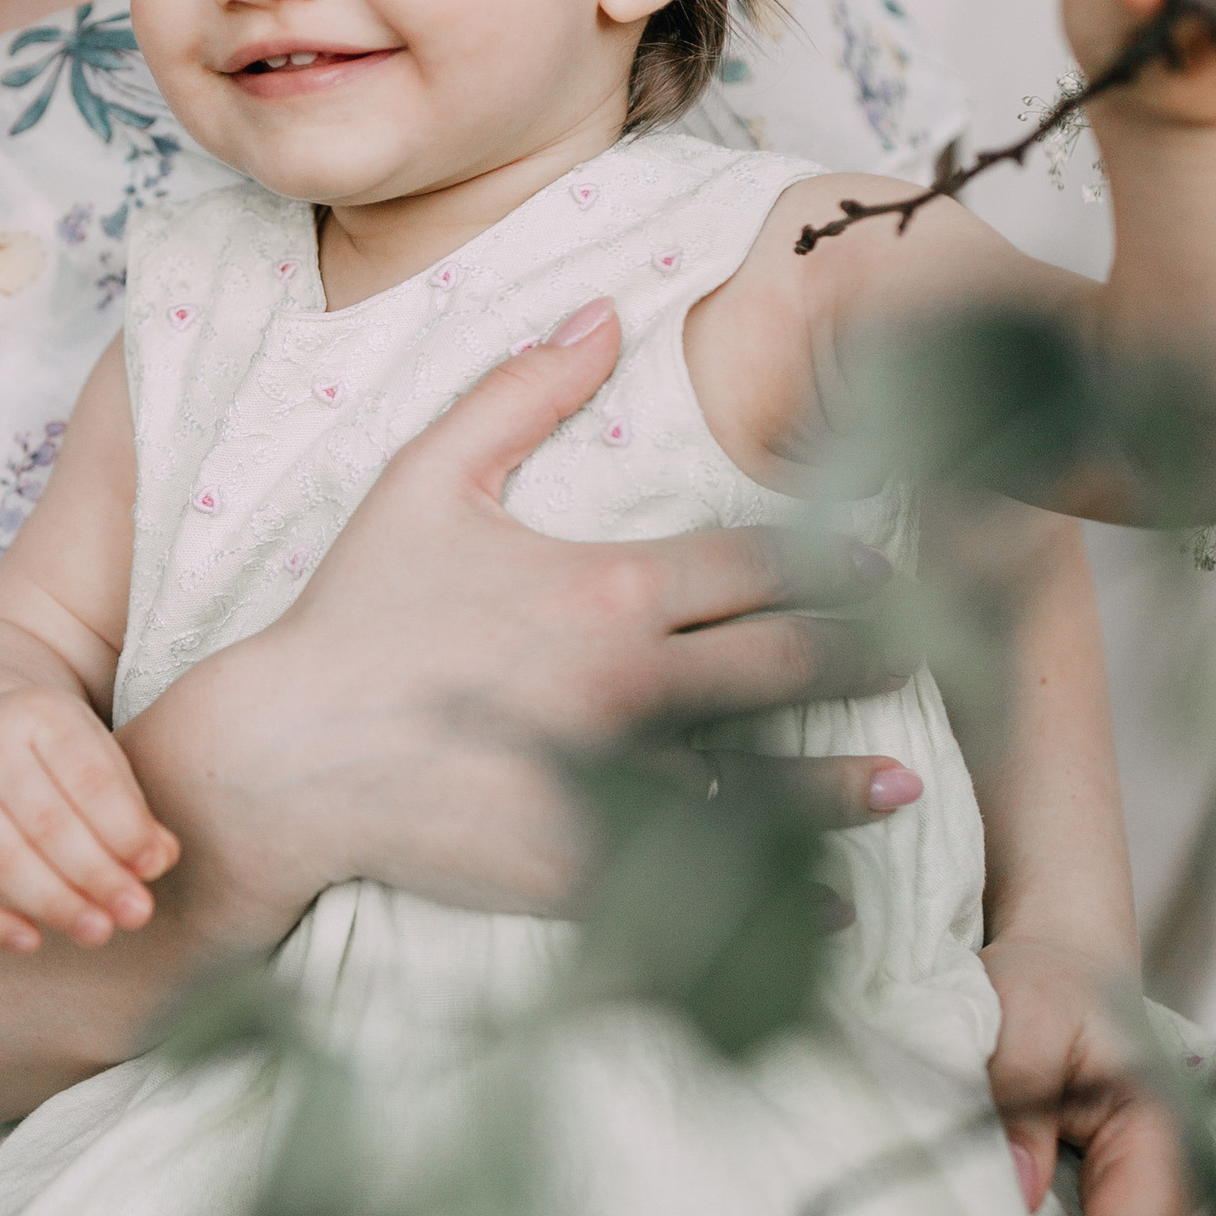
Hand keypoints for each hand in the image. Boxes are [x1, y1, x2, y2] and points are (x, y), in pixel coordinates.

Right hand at [0, 687, 179, 955]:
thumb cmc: (50, 757)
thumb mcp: (94, 756)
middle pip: (46, 821)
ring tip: (97, 932)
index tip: (154, 866)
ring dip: (53, 903)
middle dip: (97, 874)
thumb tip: (161, 859)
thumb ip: (130, 807)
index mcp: (40, 714)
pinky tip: (31, 943)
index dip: (124, 827)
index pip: (87, 777)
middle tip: (136, 914)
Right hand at [128, 302, 924, 925]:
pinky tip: (825, 905)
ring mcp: (614, 780)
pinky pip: (703, 879)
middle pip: (790, 664)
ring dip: (846, 782)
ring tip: (906, 780)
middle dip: (873, 655)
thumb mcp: (426, 477)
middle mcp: (631, 683)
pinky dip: (774, 895)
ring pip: (766, 779)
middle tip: (932, 653)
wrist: (283, 756)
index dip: (842, 561)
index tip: (890, 564)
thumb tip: (605, 310)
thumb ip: (522, 389)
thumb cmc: (354, 613)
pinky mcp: (588, 865)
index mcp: (608, 584)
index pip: (763, 565)